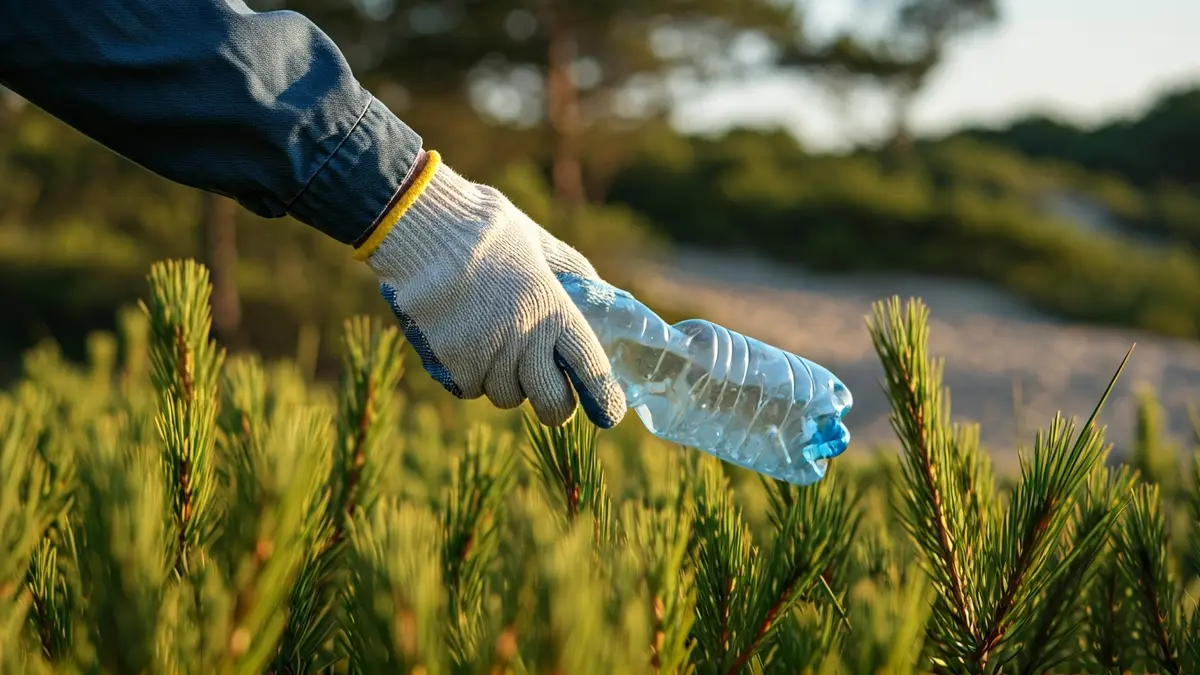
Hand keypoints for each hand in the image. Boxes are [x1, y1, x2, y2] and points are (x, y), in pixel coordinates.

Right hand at [353, 150, 626, 428]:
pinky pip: (471, 388)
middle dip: (554, 404)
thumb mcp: (541, 244)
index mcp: (554, 311)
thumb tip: (600, 297)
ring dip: (506, 381)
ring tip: (493, 341)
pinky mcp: (452, 365)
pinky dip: (471, 374)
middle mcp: (524, 341)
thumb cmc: (486, 230)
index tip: (611, 413)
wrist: (422, 229)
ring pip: (506, 396)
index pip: (591, 370)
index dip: (604, 399)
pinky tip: (465, 340)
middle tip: (549, 392)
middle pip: (551, 405)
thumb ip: (572, 274)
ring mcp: (486, 356)